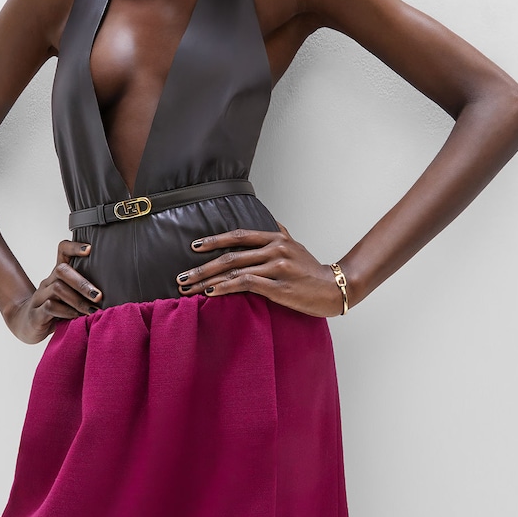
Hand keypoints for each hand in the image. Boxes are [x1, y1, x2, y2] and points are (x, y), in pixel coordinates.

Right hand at [2, 240, 102, 342]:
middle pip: (61, 270)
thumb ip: (85, 292)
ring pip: (57, 288)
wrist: (26, 325)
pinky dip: (66, 312)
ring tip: (92, 310)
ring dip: (78, 299)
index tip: (90, 248)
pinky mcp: (36, 314)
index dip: (74, 247)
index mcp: (57, 275)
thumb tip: (116, 290)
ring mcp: (40, 297)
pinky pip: (50, 307)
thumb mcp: (70, 298)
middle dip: (82, 283)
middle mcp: (48, 282)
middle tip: (98, 295)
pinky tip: (77, 317)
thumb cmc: (55, 311)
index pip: (62, 251)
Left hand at [174, 224, 345, 316]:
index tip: (194, 247)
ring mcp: (277, 267)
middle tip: (182, 277)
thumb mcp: (298, 247)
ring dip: (207, 281)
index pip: (239, 235)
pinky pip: (246, 284)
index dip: (214, 240)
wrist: (335, 288)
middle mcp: (275, 249)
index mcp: (277, 238)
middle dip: (202, 267)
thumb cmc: (314, 271)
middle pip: (230, 256)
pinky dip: (225, 288)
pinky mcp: (279, 286)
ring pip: (234, 271)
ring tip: (189, 289)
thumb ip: (282, 234)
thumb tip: (273, 223)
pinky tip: (211, 293)